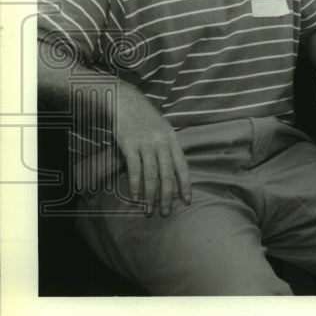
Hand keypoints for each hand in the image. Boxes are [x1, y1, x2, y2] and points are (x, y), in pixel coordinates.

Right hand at [110, 88, 190, 215]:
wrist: (128, 102)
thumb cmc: (146, 118)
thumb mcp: (164, 130)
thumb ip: (169, 147)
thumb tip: (174, 168)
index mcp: (172, 140)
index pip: (182, 166)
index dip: (185, 184)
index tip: (187, 200)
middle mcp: (162, 144)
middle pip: (167, 175)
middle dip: (167, 196)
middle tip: (165, 213)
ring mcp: (146, 145)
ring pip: (151, 175)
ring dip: (150, 195)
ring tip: (149, 210)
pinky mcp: (130, 146)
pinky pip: (134, 169)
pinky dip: (135, 185)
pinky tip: (136, 197)